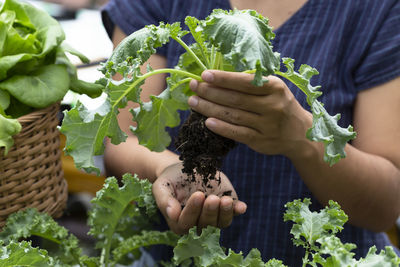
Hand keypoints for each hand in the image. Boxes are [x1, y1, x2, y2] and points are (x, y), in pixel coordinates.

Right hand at [152, 162, 246, 234]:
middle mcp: (197, 223)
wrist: (184, 169)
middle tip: (211, 198)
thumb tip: (172, 214)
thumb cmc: (170, 180)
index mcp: (179, 222)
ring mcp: (214, 216)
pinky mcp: (225, 207)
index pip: (186, 224)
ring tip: (226, 200)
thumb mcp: (161, 187)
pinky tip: (241, 206)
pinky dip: (237, 210)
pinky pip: (233, 213)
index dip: (192, 211)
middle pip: (205, 225)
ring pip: (221, 223)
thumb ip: (164, 201)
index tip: (198, 195)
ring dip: (225, 213)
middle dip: (209, 212)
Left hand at [188, 70, 312, 158]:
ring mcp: (267, 125)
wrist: (301, 134)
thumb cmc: (281, 105)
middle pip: (235, 99)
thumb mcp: (275, 89)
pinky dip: (222, 128)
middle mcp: (272, 106)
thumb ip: (253, 83)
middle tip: (193, 86)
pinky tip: (207, 122)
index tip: (204, 74)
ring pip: (233, 115)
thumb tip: (220, 76)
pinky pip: (237, 133)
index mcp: (275, 88)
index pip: (245, 82)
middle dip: (211, 92)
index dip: (224, 78)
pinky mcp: (261, 141)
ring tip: (193, 101)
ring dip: (210, 108)